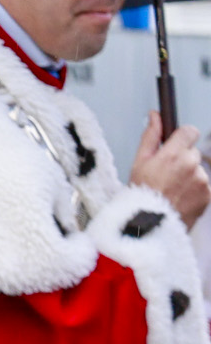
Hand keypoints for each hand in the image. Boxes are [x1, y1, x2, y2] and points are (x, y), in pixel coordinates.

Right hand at [129, 112, 210, 228]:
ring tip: (171, 189)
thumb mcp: (138, 162)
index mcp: (172, 155)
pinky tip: (179, 197)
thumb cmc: (141, 195)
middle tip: (165, 174)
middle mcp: (191, 165)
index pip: (189, 131)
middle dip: (181, 159)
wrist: (150, 226)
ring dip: (188, 176)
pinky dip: (194, 190)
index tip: (175, 144)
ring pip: (197, 169)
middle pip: (192, 152)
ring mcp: (202, 180)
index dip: (182, 136)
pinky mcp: (208, 194)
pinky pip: (203, 185)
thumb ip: (151, 136)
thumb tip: (155, 116)